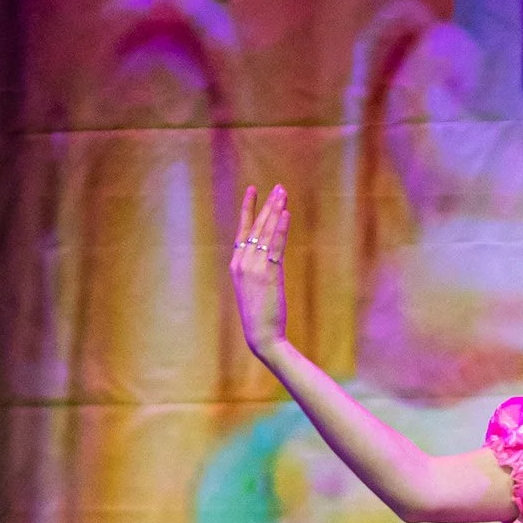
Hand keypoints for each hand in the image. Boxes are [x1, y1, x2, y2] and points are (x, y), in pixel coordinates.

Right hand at [230, 184, 290, 358]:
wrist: (261, 334)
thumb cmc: (260, 313)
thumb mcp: (255, 286)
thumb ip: (260, 267)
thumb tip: (273, 253)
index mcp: (236, 264)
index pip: (243, 230)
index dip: (248, 208)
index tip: (253, 190)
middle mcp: (242, 262)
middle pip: (256, 226)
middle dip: (267, 205)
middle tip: (278, 188)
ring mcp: (253, 267)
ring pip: (266, 232)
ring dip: (275, 211)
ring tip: (283, 194)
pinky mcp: (268, 274)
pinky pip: (276, 246)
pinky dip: (281, 229)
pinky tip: (286, 214)